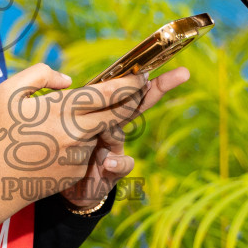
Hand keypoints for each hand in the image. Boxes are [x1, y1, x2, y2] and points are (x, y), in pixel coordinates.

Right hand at [0, 63, 172, 234]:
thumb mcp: (7, 93)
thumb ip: (38, 76)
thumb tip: (69, 82)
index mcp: (62, 110)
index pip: (109, 93)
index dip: (132, 82)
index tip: (146, 73)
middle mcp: (77, 133)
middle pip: (122, 111)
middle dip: (144, 95)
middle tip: (166, 79)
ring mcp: (79, 155)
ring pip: (104, 131)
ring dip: (102, 121)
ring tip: (95, 112)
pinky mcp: (76, 172)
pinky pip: (87, 149)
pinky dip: (81, 141)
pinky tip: (53, 143)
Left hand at [57, 66, 190, 211]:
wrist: (69, 189)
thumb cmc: (65, 152)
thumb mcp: (64, 127)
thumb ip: (69, 107)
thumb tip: (66, 83)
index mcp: (100, 113)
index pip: (117, 89)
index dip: (135, 74)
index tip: (150, 58)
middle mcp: (113, 128)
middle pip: (136, 104)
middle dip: (158, 87)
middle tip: (182, 73)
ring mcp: (116, 148)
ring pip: (121, 133)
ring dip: (114, 130)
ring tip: (104, 129)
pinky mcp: (115, 171)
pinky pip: (122, 164)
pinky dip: (117, 162)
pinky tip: (109, 162)